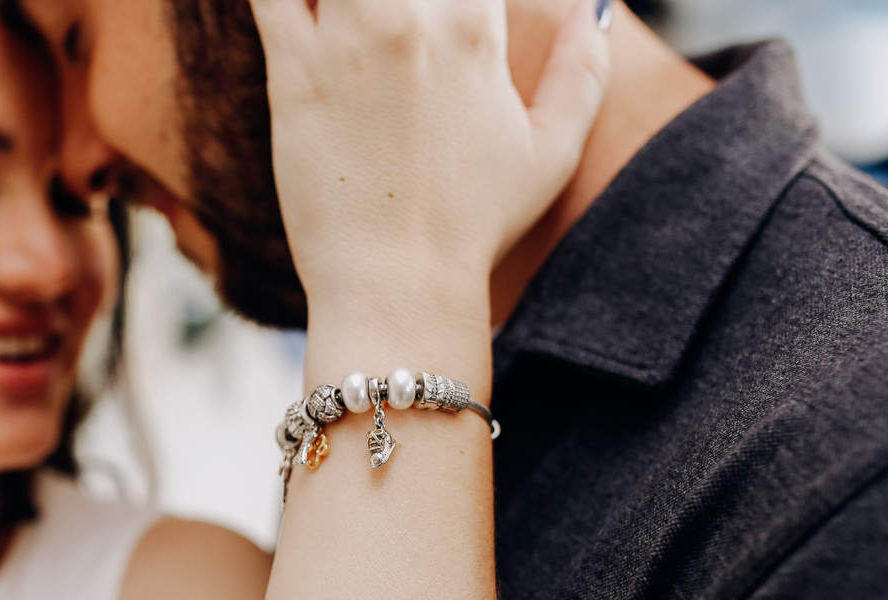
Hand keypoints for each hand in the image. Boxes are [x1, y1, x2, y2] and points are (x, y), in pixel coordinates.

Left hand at [250, 0, 610, 344]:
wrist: (398, 284)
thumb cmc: (473, 227)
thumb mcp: (553, 152)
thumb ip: (583, 70)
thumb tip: (594, 7)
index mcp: (474, 27)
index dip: (450, 1)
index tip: (434, 32)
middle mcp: (412, 19)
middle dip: (397, 1)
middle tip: (387, 48)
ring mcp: (348, 40)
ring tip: (342, 22)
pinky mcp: (292, 71)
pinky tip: (297, 13)